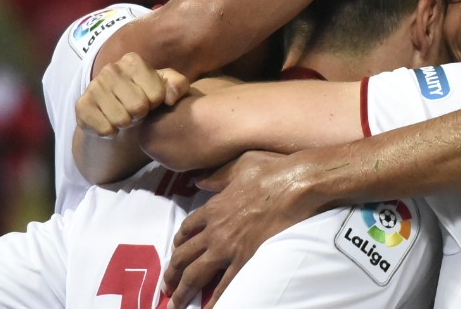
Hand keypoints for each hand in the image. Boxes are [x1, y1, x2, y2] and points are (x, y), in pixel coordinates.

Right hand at [76, 52, 189, 136]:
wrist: (116, 114)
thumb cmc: (145, 97)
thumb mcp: (167, 88)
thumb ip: (178, 85)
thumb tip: (170, 98)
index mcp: (133, 61)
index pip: (156, 94)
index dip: (156, 104)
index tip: (149, 100)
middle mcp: (111, 69)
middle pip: (138, 107)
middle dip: (140, 115)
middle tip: (135, 111)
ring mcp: (94, 86)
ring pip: (121, 119)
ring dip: (126, 124)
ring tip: (123, 116)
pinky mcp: (82, 105)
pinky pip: (105, 129)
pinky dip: (110, 132)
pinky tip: (109, 124)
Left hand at [164, 151, 318, 307]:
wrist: (295, 185)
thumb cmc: (271, 171)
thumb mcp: (240, 165)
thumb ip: (218, 176)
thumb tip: (200, 180)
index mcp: (213, 208)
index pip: (187, 229)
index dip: (179, 243)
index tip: (175, 253)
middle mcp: (214, 230)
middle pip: (183, 256)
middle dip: (171, 273)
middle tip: (165, 286)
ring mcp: (227, 247)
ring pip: (195, 274)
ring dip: (183, 291)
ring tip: (175, 304)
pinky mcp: (245, 259)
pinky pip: (225, 285)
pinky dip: (215, 300)